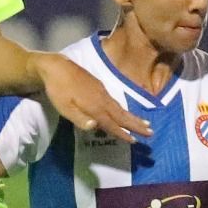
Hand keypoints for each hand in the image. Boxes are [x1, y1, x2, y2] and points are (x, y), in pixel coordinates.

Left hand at [34, 53, 150, 143]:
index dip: (122, 133)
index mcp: (94, 106)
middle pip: (122, 115)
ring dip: (133, 117)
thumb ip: (79, 118)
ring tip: (145, 123)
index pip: (111, 123)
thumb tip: (95, 127)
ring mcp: (102, 92)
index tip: (135, 141)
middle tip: (151, 132)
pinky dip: (123, 109)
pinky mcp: (99, 87)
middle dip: (136, 125)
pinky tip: (125, 112)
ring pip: (120, 108)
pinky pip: (115, 102)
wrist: (56, 66)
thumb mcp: (64, 107)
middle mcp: (102, 99)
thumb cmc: (57, 90)